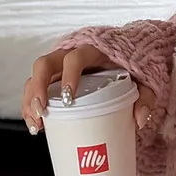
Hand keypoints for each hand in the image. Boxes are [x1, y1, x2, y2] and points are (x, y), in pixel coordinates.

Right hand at [21, 46, 157, 135]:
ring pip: (35, 76)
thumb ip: (145, 96)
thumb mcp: (144, 78)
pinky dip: (31, 105)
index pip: (75, 58)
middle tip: (41, 111)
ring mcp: (60, 65)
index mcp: (93, 50)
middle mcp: (70, 53)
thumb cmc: (134, 66)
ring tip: (36, 124)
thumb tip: (140, 119)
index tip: (68, 99)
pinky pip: (36, 87)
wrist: (129, 54)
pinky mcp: (55, 77)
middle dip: (38, 88)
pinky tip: (35, 124)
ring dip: (30, 100)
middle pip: (45, 63)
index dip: (68, 76)